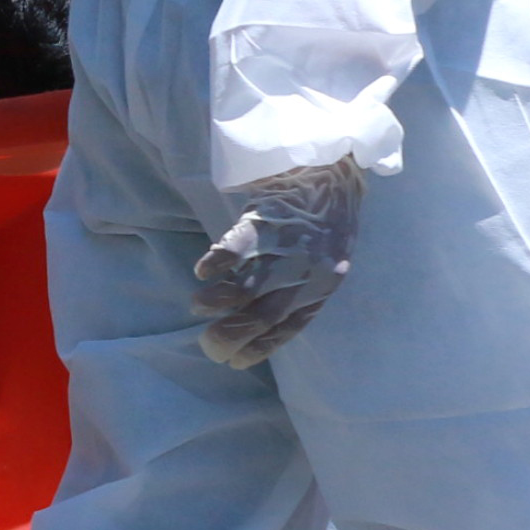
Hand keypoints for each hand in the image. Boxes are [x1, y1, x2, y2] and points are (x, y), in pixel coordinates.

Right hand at [192, 157, 364, 367]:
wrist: (331, 167)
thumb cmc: (324, 218)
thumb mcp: (324, 260)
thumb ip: (298, 286)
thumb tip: (261, 315)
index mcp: (323, 286)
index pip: (289, 327)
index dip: (260, 347)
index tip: (234, 362)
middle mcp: (308, 273)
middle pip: (267, 313)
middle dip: (234, 334)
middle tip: (209, 347)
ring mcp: (289, 247)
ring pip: (251, 284)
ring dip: (220, 300)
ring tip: (198, 306)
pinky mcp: (269, 218)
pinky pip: (241, 245)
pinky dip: (219, 262)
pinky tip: (202, 272)